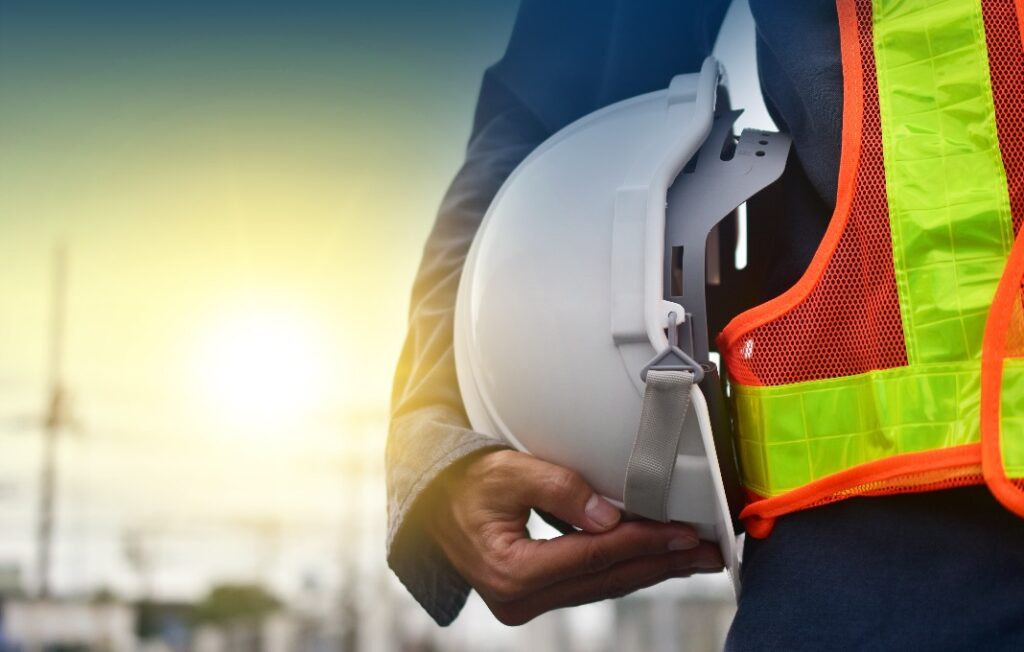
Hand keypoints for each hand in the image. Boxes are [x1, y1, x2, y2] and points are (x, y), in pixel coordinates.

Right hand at [427, 449, 723, 624]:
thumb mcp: (508, 471)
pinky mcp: (534, 596)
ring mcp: (526, 602)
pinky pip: (590, 584)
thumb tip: (611, 517)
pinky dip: (625, 569)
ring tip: (693, 558)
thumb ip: (559, 489)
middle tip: (708, 552)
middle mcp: (519, 598)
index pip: (593, 556)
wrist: (432, 502)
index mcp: (510, 571)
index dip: (642, 542)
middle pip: (606, 579)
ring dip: (650, 569)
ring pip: (603, 586)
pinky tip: (653, 560)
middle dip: (661, 563)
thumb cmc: (465, 482)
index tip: (683, 532)